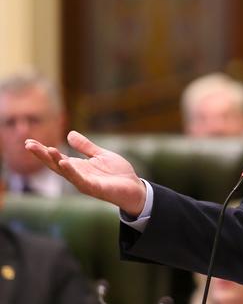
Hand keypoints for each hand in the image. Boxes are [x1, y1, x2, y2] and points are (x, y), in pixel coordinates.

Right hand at [25, 130, 145, 215]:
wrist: (134, 187)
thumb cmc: (117, 173)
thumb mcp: (101, 155)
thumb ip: (85, 147)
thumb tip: (69, 134)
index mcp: (78, 167)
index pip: (57, 157)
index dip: (43, 150)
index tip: (28, 141)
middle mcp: (78, 175)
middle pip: (56, 164)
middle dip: (42, 155)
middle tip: (28, 144)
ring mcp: (85, 182)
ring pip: (66, 172)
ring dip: (56, 161)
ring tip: (47, 149)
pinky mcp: (95, 188)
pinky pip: (80, 180)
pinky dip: (72, 172)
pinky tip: (64, 162)